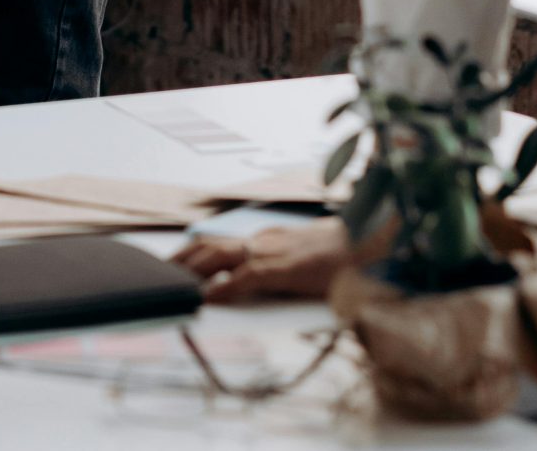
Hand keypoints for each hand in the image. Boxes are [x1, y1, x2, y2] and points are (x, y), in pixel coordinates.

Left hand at [171, 221, 358, 303]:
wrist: (377, 240)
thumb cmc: (351, 251)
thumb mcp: (314, 257)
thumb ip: (293, 265)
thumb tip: (287, 277)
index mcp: (272, 238)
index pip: (224, 243)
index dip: (196, 253)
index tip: (176, 263)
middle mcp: (266, 240)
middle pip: (211, 246)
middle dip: (182, 260)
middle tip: (159, 275)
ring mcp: (273, 252)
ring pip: (218, 257)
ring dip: (191, 271)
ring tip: (169, 285)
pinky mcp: (285, 268)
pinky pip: (246, 278)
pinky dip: (223, 288)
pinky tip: (207, 299)